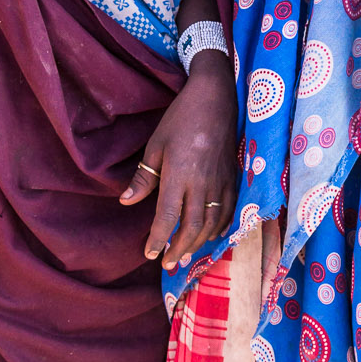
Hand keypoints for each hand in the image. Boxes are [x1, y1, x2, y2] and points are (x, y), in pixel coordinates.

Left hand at [119, 52, 237, 269]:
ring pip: (212, 223)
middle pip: (192, 227)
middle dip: (179, 248)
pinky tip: (212, 236)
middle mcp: (202, 184)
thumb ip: (144, 177)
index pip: (168, 217)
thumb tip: (126, 201)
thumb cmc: (181, 119)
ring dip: (199, 243)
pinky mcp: (234, 178)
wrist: (217, 98)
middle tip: (168, 263)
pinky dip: (220, 228)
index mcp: (179, 175)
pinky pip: (229, 211)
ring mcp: (221, 183)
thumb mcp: (156, 145)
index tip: (149, 253)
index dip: (158, 239)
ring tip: (186, 255)